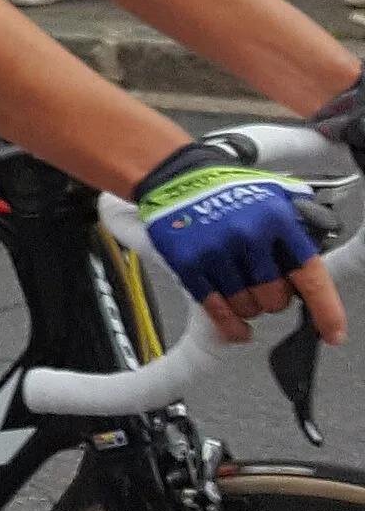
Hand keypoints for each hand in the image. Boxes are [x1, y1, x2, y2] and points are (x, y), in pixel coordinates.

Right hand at [136, 137, 344, 345]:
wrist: (177, 177)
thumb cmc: (229, 189)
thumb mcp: (274, 193)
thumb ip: (301, 222)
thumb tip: (319, 260)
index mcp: (276, 218)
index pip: (309, 274)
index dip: (325, 310)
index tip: (333, 333)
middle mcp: (248, 235)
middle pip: (275, 299)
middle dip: (274, 298)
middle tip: (264, 282)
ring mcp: (216, 251)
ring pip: (247, 308)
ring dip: (249, 306)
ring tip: (242, 285)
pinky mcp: (189, 265)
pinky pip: (218, 312)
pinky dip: (231, 326)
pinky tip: (238, 329)